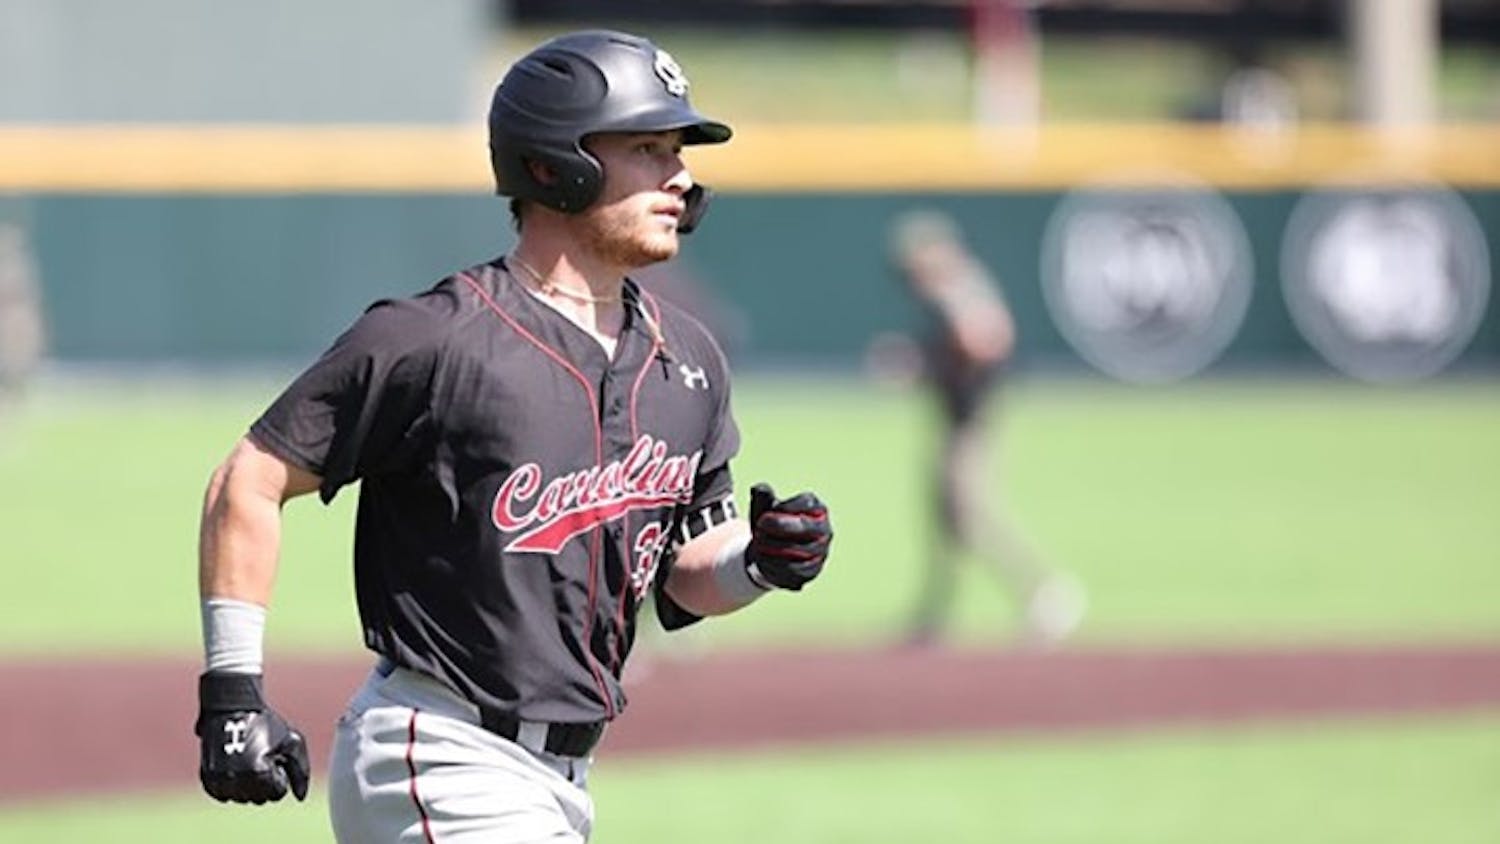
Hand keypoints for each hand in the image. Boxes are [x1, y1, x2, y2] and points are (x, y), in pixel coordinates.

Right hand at [195, 672, 310, 803]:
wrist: (232, 707)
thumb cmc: (266, 724)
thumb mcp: (292, 743)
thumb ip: (301, 772)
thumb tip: (300, 797)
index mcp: (260, 773)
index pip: (277, 794)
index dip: (279, 774)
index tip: (274, 756)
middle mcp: (237, 780)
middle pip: (259, 799)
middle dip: (265, 781)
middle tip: (261, 757)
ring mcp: (220, 780)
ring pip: (241, 798)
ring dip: (247, 784)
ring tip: (248, 759)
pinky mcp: (207, 778)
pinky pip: (223, 795)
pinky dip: (231, 785)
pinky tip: (236, 766)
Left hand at [745, 482, 832, 590]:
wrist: (770, 551)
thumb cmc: (770, 524)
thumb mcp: (764, 507)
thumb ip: (762, 496)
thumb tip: (760, 489)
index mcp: (816, 508)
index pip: (808, 504)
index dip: (788, 506)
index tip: (768, 511)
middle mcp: (823, 529)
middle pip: (808, 527)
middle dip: (783, 526)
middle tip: (761, 525)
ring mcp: (822, 550)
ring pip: (803, 550)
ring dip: (777, 547)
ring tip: (757, 543)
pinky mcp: (814, 569)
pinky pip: (799, 570)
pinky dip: (778, 565)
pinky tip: (761, 559)